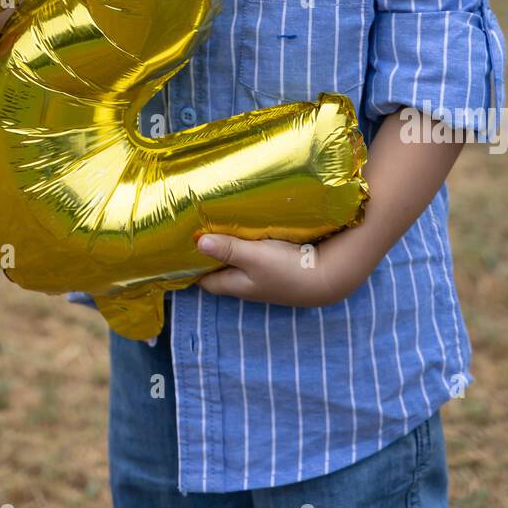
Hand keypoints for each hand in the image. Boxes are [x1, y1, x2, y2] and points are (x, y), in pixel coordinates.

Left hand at [193, 232, 354, 307]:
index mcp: (236, 284)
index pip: (205, 279)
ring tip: (213, 222)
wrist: (330, 275)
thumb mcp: (255, 257)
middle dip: (207, 253)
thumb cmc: (288, 269)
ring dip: (227, 245)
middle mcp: (247, 282)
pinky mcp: (278, 264)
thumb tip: (197, 243)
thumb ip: (228, 249)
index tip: (177, 249)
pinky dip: (246, 242)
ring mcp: (263, 275)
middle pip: (220, 268)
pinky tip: (245, 226)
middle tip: (193, 228)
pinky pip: (254, 253)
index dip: (190, 267)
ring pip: (238, 260)